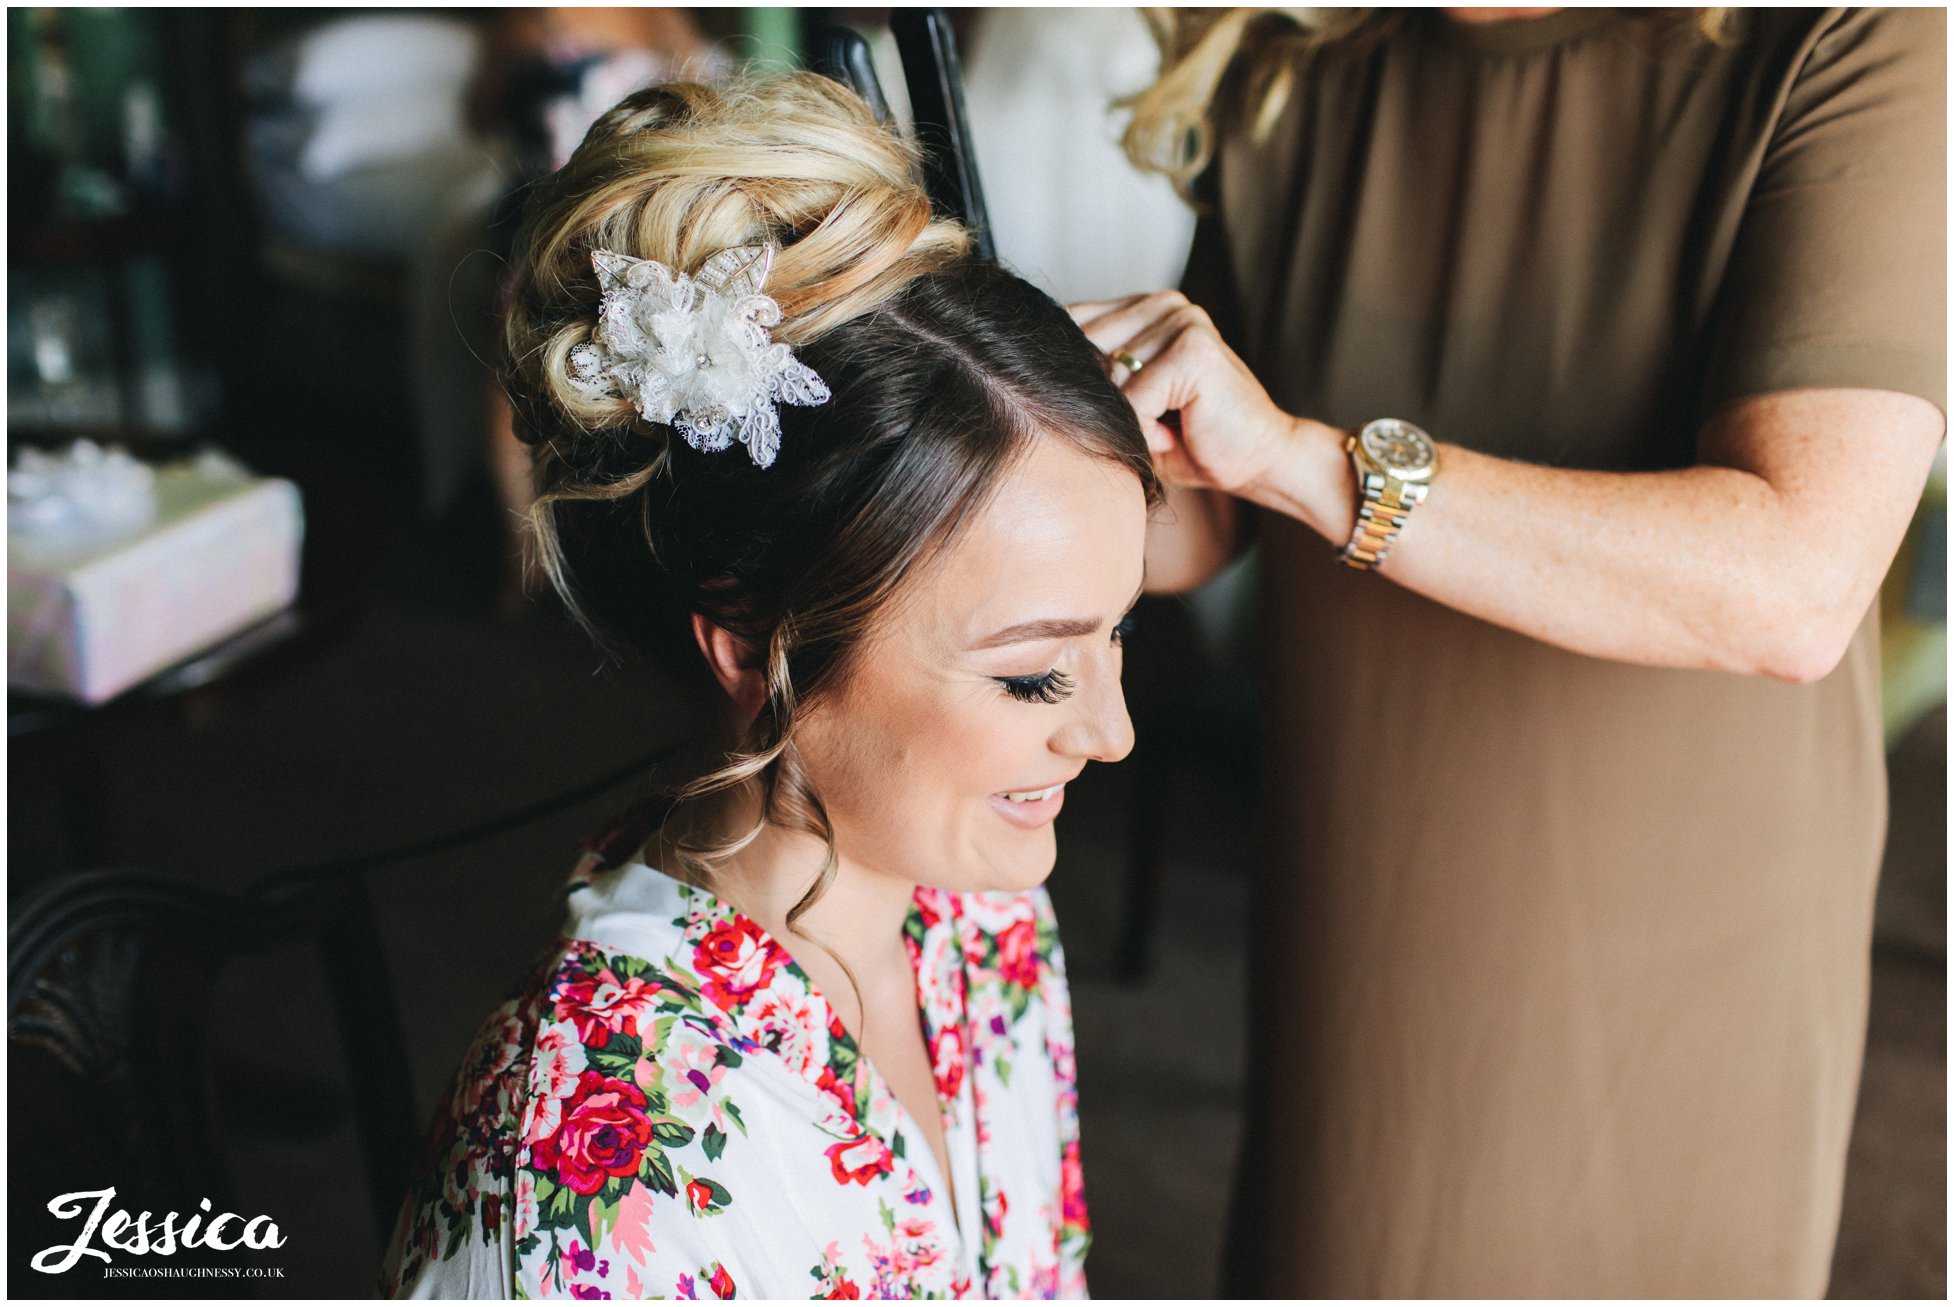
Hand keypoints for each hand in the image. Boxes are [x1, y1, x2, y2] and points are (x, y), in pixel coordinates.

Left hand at [1069, 290, 1302, 495]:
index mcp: (1146, 307)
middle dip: (1106, 402)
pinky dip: (1149, 429)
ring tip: (1169, 425)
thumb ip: (1093, 378)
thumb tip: (1038, 365)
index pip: (1073, 322)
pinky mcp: (1194, 347)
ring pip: (1109, 380)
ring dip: (1132, 420)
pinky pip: (1135, 400)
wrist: (1258, 461)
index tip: (1103, 405)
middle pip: (1085, 353)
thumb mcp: (1129, 403)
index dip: (1071, 372)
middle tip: (1151, 422)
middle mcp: (1164, 303)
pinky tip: (1179, 430)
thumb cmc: (1190, 438)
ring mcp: (1182, 319)